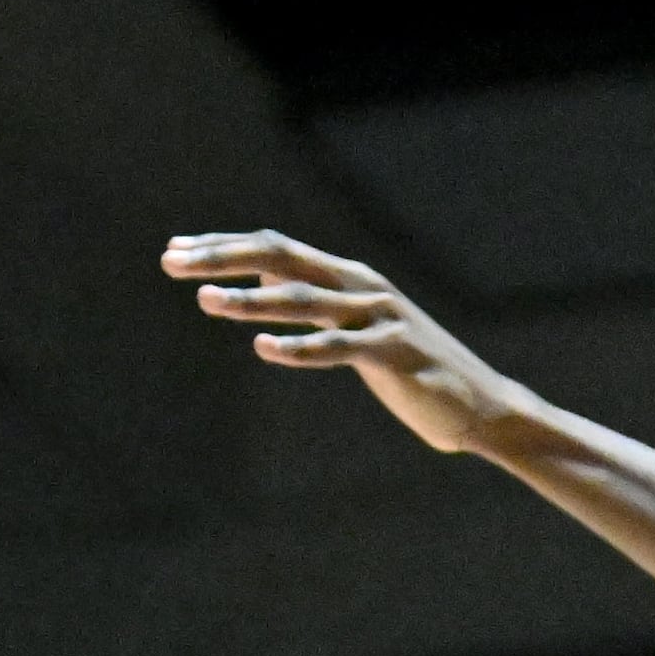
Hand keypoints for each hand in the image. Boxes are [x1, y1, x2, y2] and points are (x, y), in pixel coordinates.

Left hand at [162, 231, 521, 455]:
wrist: (480, 407)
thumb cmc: (411, 371)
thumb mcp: (356, 328)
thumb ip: (316, 300)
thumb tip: (264, 277)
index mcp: (350, 278)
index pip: (275, 249)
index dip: (223, 248)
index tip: (175, 252)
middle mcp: (363, 287)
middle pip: (282, 259)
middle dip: (223, 258)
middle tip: (174, 264)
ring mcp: (381, 319)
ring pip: (304, 300)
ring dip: (251, 300)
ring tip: (206, 301)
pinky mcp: (395, 355)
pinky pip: (339, 348)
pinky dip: (300, 347)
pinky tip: (264, 347)